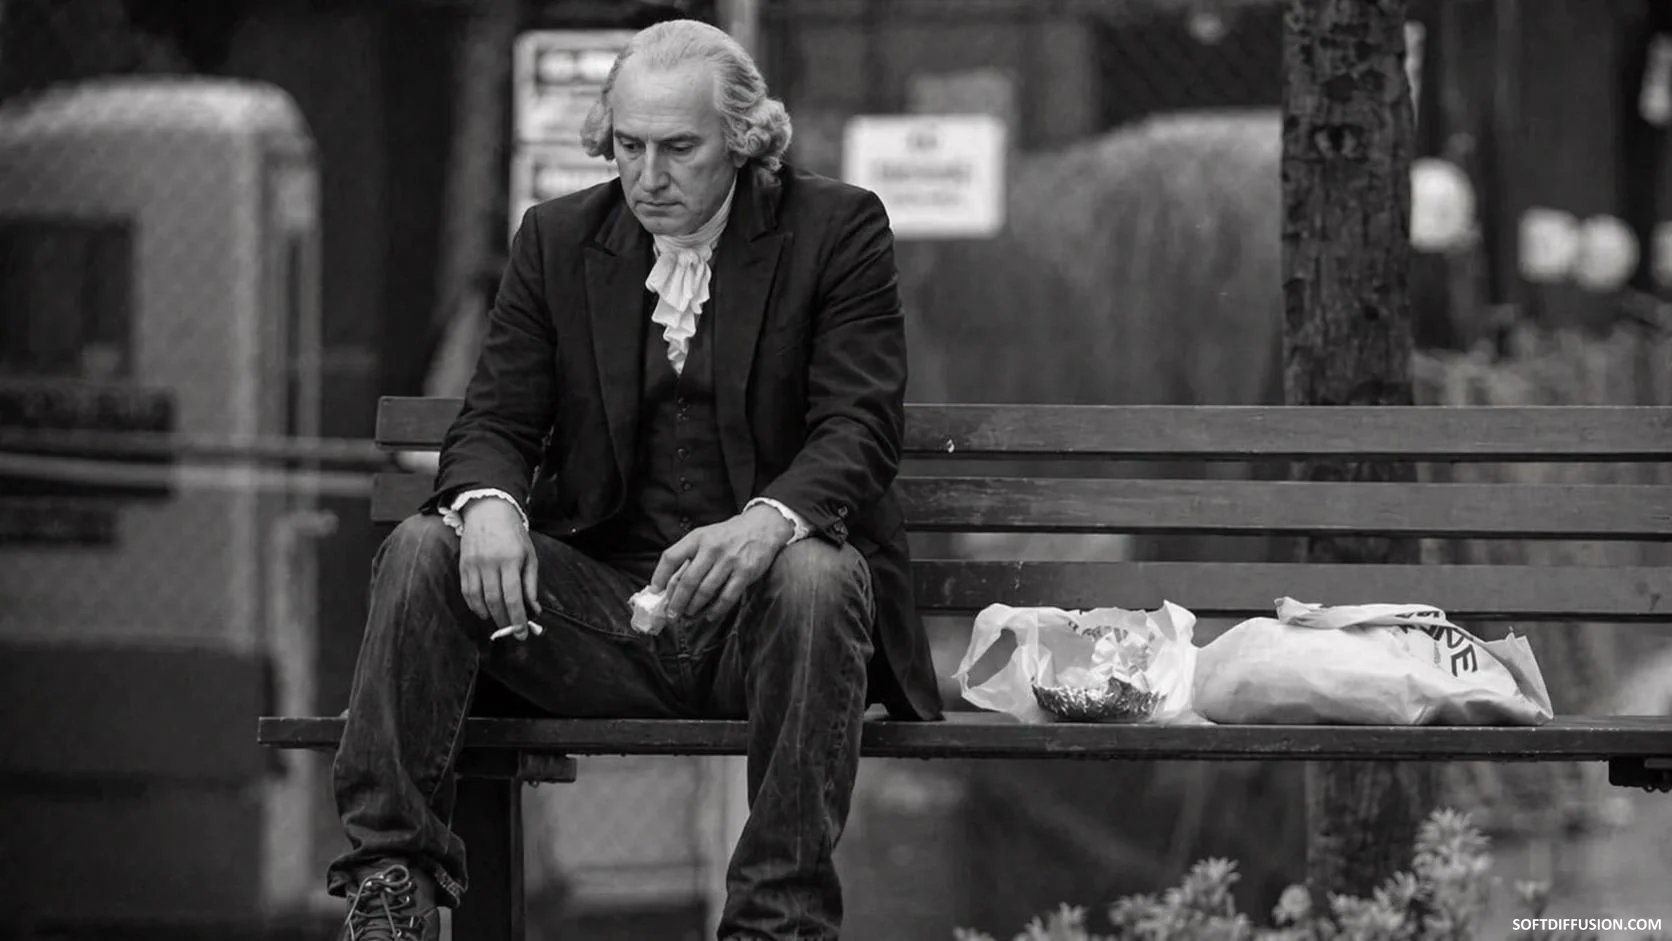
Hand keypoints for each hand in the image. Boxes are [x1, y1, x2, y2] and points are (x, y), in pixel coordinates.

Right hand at [458, 497, 541, 637]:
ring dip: (490, 616)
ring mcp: (474, 564)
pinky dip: (475, 606)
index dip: (517, 619)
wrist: (488, 511)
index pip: (513, 597)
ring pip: (479, 599)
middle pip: (495, 601)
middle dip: (504, 621)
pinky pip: (467, 592)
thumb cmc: (513, 535)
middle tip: (512, 632)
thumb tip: (535, 610)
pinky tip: (484, 612)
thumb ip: (531, 584)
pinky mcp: (463, 565)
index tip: (522, 634)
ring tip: (500, 623)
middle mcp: (490, 563)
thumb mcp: (530, 555)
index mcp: (511, 560)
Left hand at [652, 504, 793, 623]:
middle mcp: (711, 548)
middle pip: (687, 581)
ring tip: (688, 616)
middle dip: (676, 602)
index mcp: (697, 538)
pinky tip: (709, 615)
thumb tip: (670, 583)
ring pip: (705, 591)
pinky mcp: (745, 572)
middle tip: (671, 615)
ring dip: (694, 608)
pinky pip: (727, 596)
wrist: (762, 526)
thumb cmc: (729, 535)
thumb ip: (689, 554)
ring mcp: (729, 561)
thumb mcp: (705, 536)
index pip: (671, 557)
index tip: (655, 592)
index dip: (660, 576)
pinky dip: (716, 609)